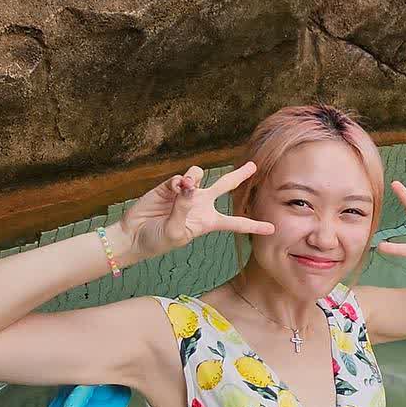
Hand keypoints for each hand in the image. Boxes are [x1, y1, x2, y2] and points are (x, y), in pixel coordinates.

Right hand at [119, 161, 276, 261]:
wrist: (134, 235)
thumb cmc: (157, 240)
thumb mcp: (176, 232)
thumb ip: (185, 209)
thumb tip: (189, 187)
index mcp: (208, 223)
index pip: (235, 223)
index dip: (253, 225)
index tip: (271, 229)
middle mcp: (201, 205)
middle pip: (225, 187)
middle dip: (239, 175)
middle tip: (253, 166)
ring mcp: (186, 194)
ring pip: (200, 176)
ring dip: (195, 179)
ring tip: (184, 189)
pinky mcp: (170, 186)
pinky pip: (182, 177)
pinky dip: (181, 181)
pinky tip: (176, 188)